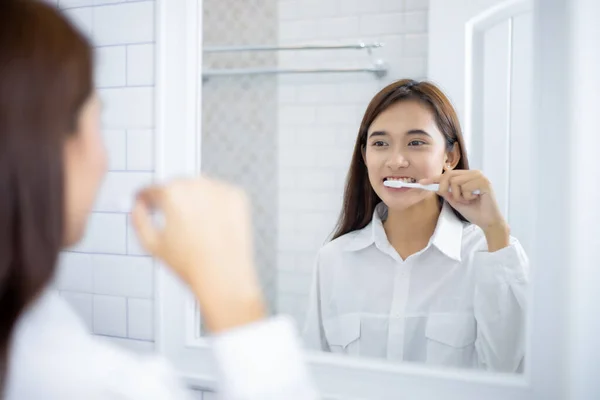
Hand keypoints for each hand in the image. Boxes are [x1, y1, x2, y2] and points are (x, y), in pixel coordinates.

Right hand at [131, 177, 265, 332]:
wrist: (224, 276)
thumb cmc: (192, 264)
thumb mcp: (151, 244)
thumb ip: (138, 219)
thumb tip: (137, 207)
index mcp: (173, 193)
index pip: (152, 189)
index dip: (146, 199)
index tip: (147, 203)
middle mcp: (196, 185)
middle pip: (177, 185)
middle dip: (172, 200)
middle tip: (174, 222)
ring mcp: (219, 189)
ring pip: (200, 188)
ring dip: (194, 200)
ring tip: (196, 228)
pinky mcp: (237, 196)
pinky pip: (220, 195)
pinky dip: (215, 205)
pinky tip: (213, 226)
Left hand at [419, 170, 509, 250]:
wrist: (488, 222)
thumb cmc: (474, 211)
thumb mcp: (455, 200)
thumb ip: (446, 192)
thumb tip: (433, 185)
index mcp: (468, 176)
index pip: (447, 174)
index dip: (433, 178)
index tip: (421, 183)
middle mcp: (474, 173)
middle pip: (449, 175)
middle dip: (445, 188)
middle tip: (455, 199)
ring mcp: (480, 176)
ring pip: (455, 181)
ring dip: (458, 195)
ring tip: (469, 200)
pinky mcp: (484, 182)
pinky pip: (465, 187)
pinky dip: (466, 196)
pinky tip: (475, 199)